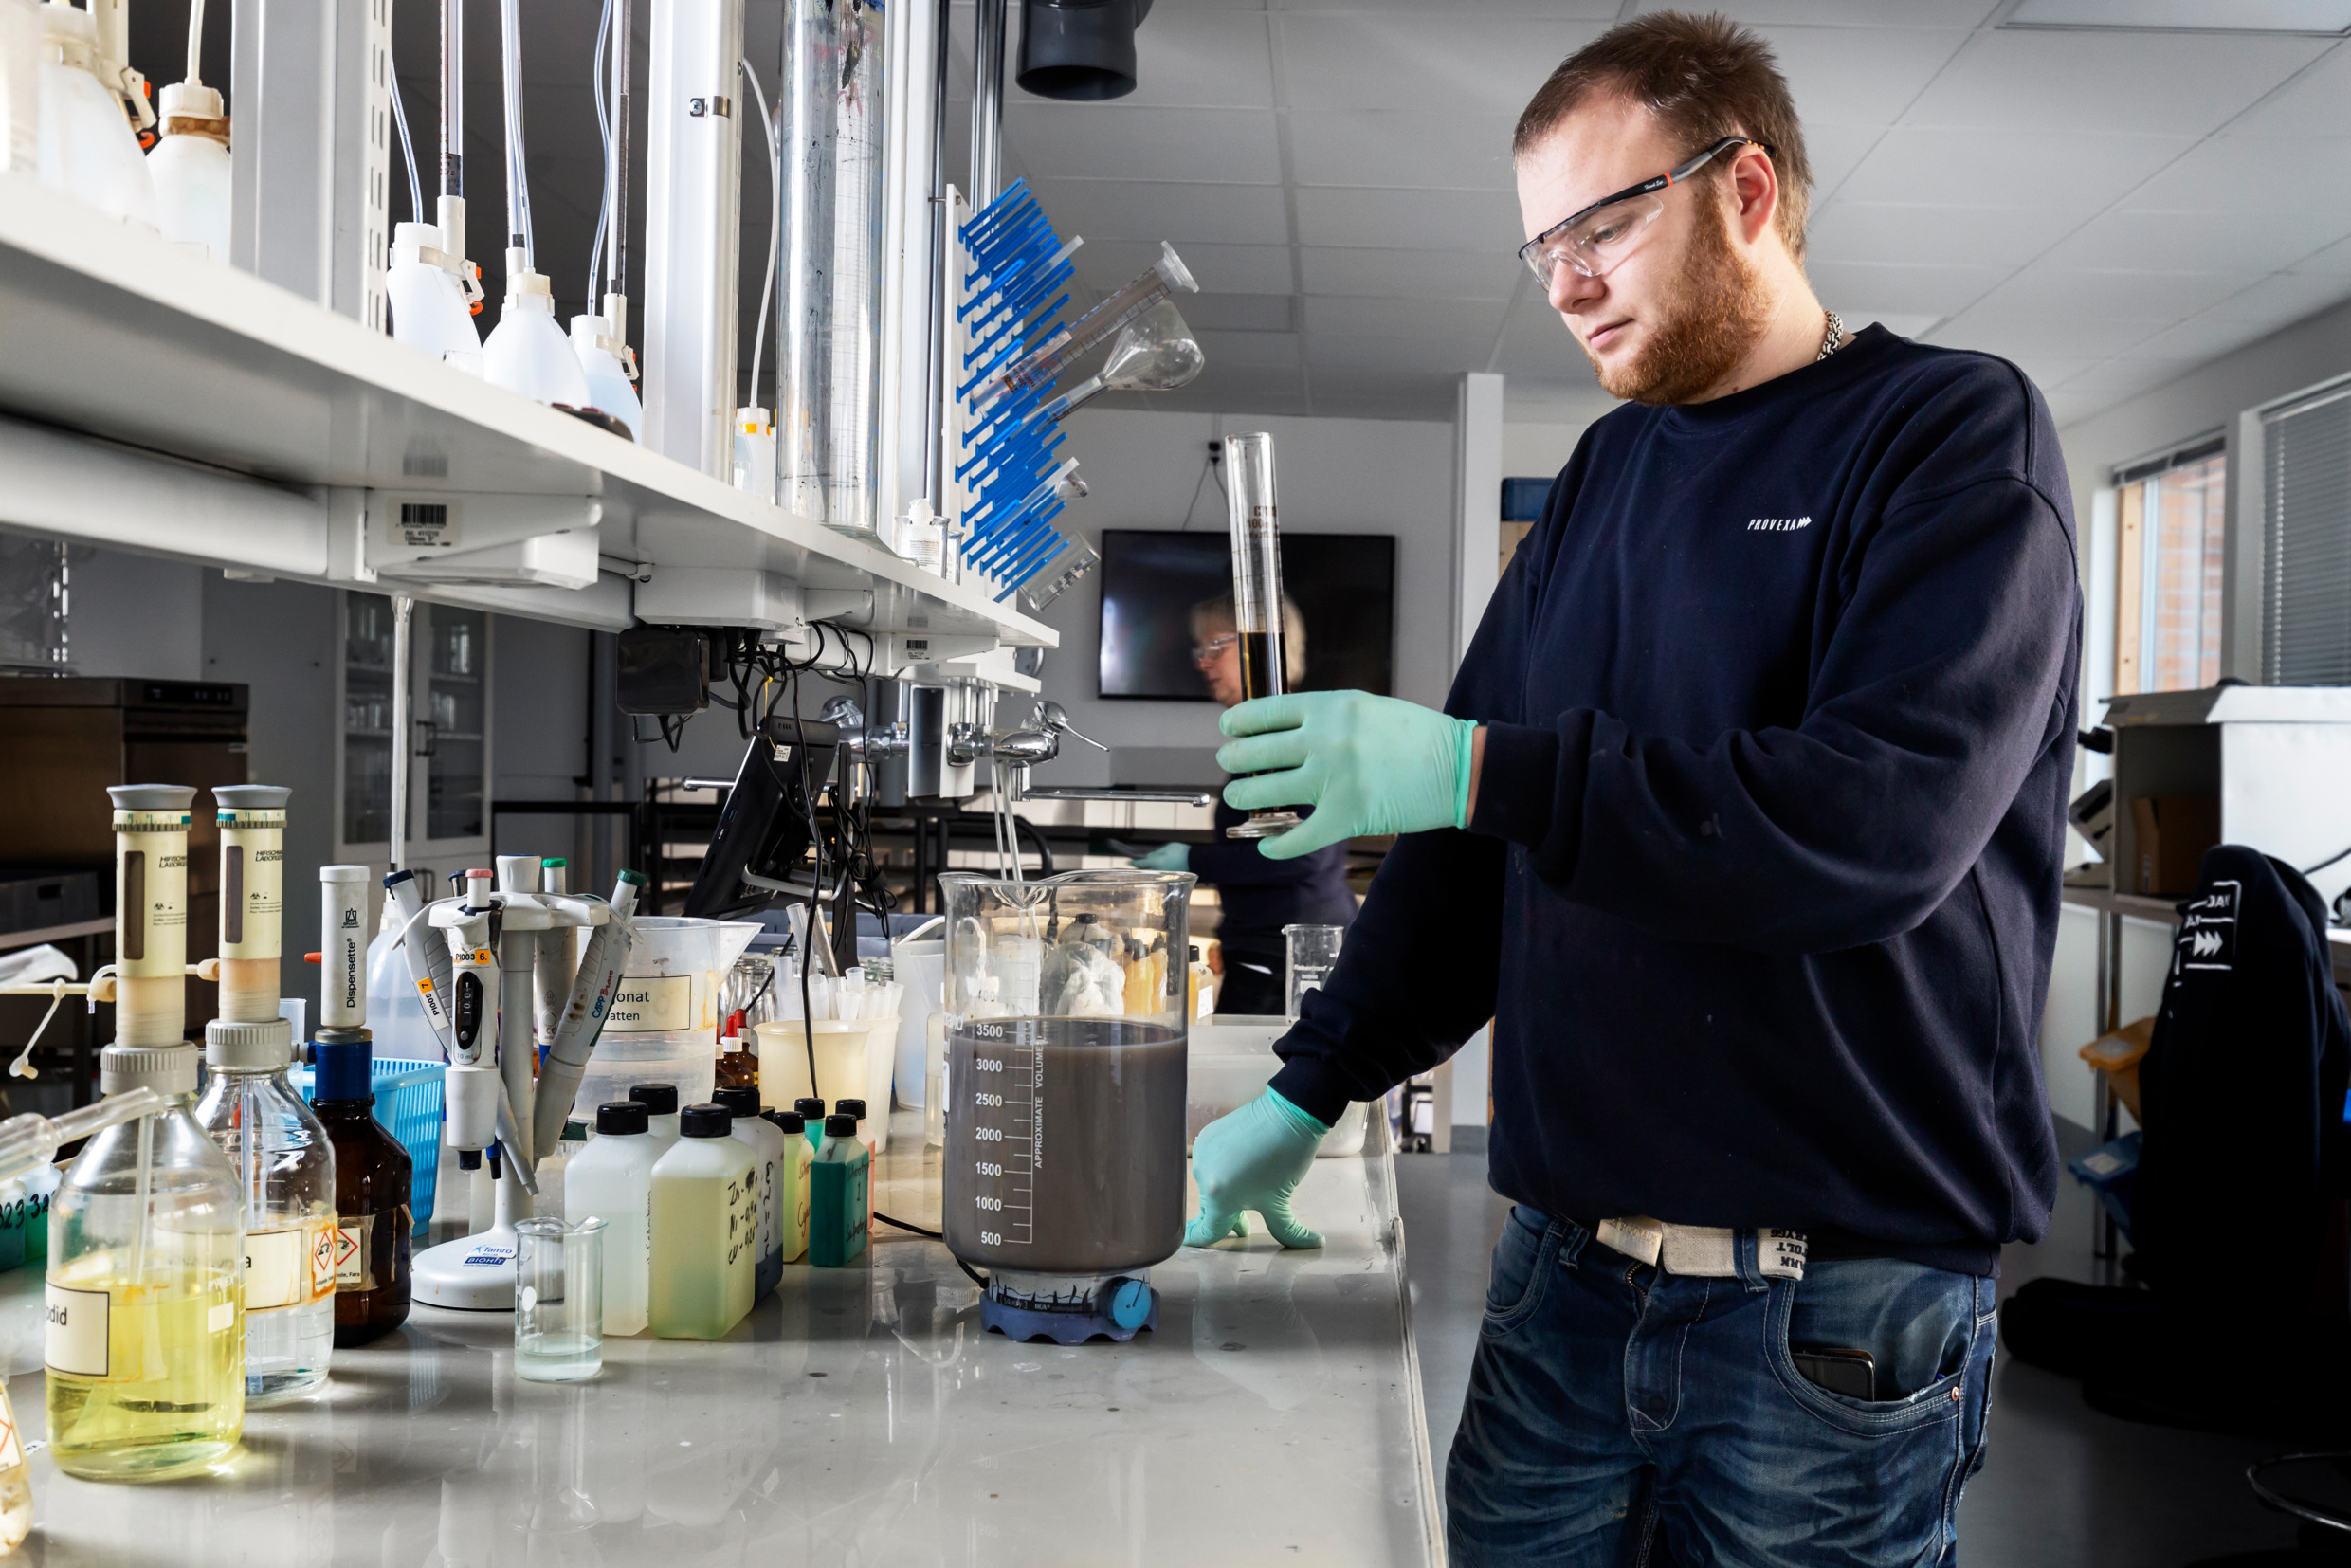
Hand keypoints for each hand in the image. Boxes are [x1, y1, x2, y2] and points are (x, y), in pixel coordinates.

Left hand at [1128, 842, 1190, 872]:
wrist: (1196, 861)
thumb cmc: (1181, 852)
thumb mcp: (1167, 848)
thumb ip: (1156, 853)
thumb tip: (1149, 857)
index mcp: (1156, 863)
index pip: (1141, 863)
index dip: (1134, 863)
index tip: (1129, 862)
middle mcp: (1158, 871)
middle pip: (1145, 870)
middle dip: (1140, 868)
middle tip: (1136, 865)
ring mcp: (1164, 877)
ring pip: (1152, 874)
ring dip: (1149, 871)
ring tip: (1146, 868)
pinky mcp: (1170, 879)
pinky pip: (1160, 876)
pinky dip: (1157, 874)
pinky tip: (1157, 871)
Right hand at [1185, 1089, 1330, 1248]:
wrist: (1288, 1114)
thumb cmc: (1286, 1159)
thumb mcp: (1281, 1202)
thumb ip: (1287, 1231)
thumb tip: (1315, 1244)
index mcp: (1220, 1198)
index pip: (1205, 1231)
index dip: (1199, 1240)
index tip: (1189, 1245)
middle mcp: (1204, 1177)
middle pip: (1211, 1208)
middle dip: (1227, 1216)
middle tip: (1245, 1223)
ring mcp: (1203, 1154)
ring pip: (1210, 1185)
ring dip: (1226, 1193)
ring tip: (1249, 1186)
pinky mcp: (1206, 1137)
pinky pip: (1210, 1163)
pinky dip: (1223, 1170)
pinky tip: (1242, 1165)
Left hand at [1216, 691, 1475, 859]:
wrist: (1458, 766)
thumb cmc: (1417, 736)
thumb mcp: (1367, 708)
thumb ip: (1328, 717)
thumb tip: (1286, 732)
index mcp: (1331, 708)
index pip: (1268, 712)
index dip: (1240, 722)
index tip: (1228, 728)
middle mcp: (1325, 739)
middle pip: (1260, 751)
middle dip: (1236, 759)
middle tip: (1228, 763)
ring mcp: (1333, 779)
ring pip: (1269, 791)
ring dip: (1246, 797)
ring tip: (1237, 798)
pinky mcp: (1346, 816)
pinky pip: (1300, 836)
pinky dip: (1279, 846)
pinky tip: (1267, 848)